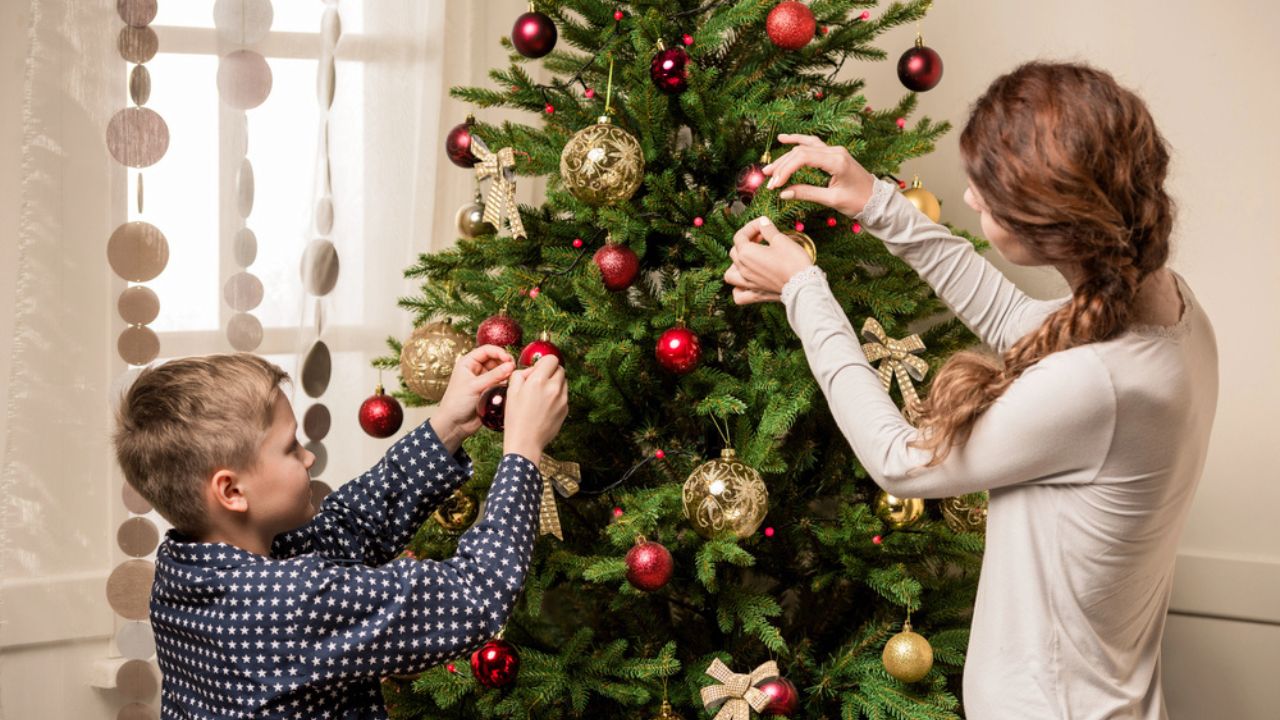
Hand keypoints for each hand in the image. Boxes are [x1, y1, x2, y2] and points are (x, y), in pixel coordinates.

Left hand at [430, 345, 514, 451]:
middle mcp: (476, 369)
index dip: (499, 352)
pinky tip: (508, 387)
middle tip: (513, 370)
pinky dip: (506, 384)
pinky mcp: (489, 391)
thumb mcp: (475, 386)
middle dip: (505, 363)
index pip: (487, 350)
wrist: (454, 424)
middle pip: (496, 359)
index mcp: (468, 363)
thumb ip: (494, 375)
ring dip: (506, 374)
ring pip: (500, 371)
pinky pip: (501, 383)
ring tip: (511, 379)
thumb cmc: (457, 403)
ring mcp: (483, 380)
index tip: (509, 360)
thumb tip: (510, 366)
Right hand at [502, 354, 568, 465]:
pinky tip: (545, 406)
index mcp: (539, 381)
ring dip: (555, 383)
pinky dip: (557, 396)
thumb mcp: (511, 391)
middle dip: (550, 372)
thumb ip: (521, 374)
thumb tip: (532, 370)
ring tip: (541, 395)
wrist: (525, 441)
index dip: (544, 362)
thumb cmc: (515, 417)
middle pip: (560, 369)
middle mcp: (554, 388)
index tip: (538, 369)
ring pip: (563, 382)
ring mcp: (562, 399)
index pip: (552, 359)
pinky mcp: (566, 409)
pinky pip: (564, 396)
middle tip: (539, 382)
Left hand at [723, 216, 812, 303]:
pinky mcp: (755, 295)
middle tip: (761, 237)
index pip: (740, 235)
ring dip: (736, 265)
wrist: (803, 285)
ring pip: (730, 274)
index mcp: (746, 253)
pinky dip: (738, 289)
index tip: (763, 224)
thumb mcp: (781, 239)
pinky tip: (746, 283)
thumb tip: (762, 222)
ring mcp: (747, 284)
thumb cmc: (793, 261)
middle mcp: (742, 269)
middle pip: (734, 251)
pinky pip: (738, 295)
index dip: (751, 226)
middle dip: (746, 241)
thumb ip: (768, 229)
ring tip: (748, 260)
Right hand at [762, 134, 876, 216]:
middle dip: (782, 167)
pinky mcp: (833, 154)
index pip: (803, 159)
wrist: (876, 199)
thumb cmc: (858, 201)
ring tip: (769, 168)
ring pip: (804, 148)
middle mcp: (835, 151)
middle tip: (768, 181)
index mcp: (836, 161)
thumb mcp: (832, 200)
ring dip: (785, 157)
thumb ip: (807, 194)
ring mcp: (834, 150)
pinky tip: (784, 139)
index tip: (775, 185)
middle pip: (801, 152)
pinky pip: (812, 144)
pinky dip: (797, 141)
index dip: (785, 170)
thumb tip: (783, 194)